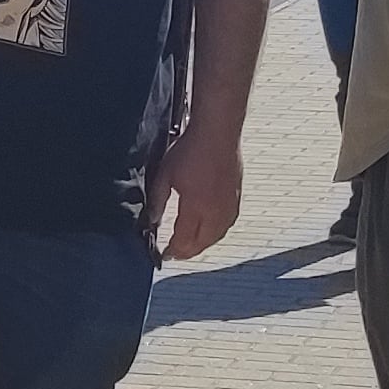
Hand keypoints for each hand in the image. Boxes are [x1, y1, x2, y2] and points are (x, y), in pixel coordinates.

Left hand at [147, 118, 241, 260]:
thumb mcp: (165, 176)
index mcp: (196, 208)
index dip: (174, 251)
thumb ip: (158, 201)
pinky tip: (208, 231)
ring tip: (190, 247)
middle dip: (187, 252)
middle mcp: (216, 212)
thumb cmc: (191, 150)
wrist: (217, 133)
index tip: (164, 255)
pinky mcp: (236, 198)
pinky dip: (215, 234)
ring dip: (202, 245)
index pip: (184, 240)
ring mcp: (229, 206)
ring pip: (216, 237)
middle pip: (202, 243)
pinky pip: (226, 225)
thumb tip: (152, 220)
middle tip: (175, 254)